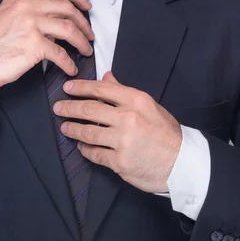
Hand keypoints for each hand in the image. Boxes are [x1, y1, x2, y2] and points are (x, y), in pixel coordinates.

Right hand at [0, 0, 95, 88]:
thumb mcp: (6, 15)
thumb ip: (28, 10)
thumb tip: (53, 17)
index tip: (85, 5)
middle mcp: (27, 6)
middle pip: (67, 8)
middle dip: (84, 22)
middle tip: (89, 33)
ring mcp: (31, 25)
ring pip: (69, 28)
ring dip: (82, 42)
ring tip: (86, 51)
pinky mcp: (34, 45)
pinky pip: (61, 53)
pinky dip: (69, 63)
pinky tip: (71, 68)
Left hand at [53, 71, 182, 192]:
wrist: (181, 163)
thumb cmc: (166, 133)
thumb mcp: (150, 107)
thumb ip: (125, 93)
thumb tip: (106, 78)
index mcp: (137, 101)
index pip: (102, 90)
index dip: (81, 88)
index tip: (68, 88)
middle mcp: (128, 119)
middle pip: (90, 110)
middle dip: (70, 107)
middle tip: (58, 107)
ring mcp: (122, 142)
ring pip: (88, 133)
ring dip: (73, 129)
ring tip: (65, 127)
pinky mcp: (119, 162)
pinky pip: (94, 154)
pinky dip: (85, 149)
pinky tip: (81, 146)